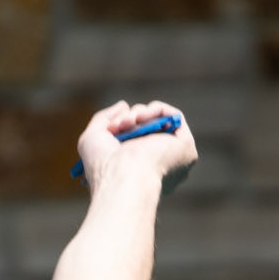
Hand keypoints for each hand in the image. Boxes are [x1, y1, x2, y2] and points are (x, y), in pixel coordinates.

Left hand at [76, 100, 196, 194]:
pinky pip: (174, 117)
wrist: (121, 174)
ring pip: (160, 121)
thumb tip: (124, 105)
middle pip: (148, 129)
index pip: (136, 142)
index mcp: (139, 171)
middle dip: (129, 118)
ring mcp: (174, 158)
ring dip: (139, 113)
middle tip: (117, 126)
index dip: (124, 129)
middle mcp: (159, 166)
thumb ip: (104, 118)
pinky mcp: (186, 146)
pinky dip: (156, 110)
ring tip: (126, 123)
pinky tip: (140, 117)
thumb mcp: (92, 138)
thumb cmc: (103, 165)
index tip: (110, 128)